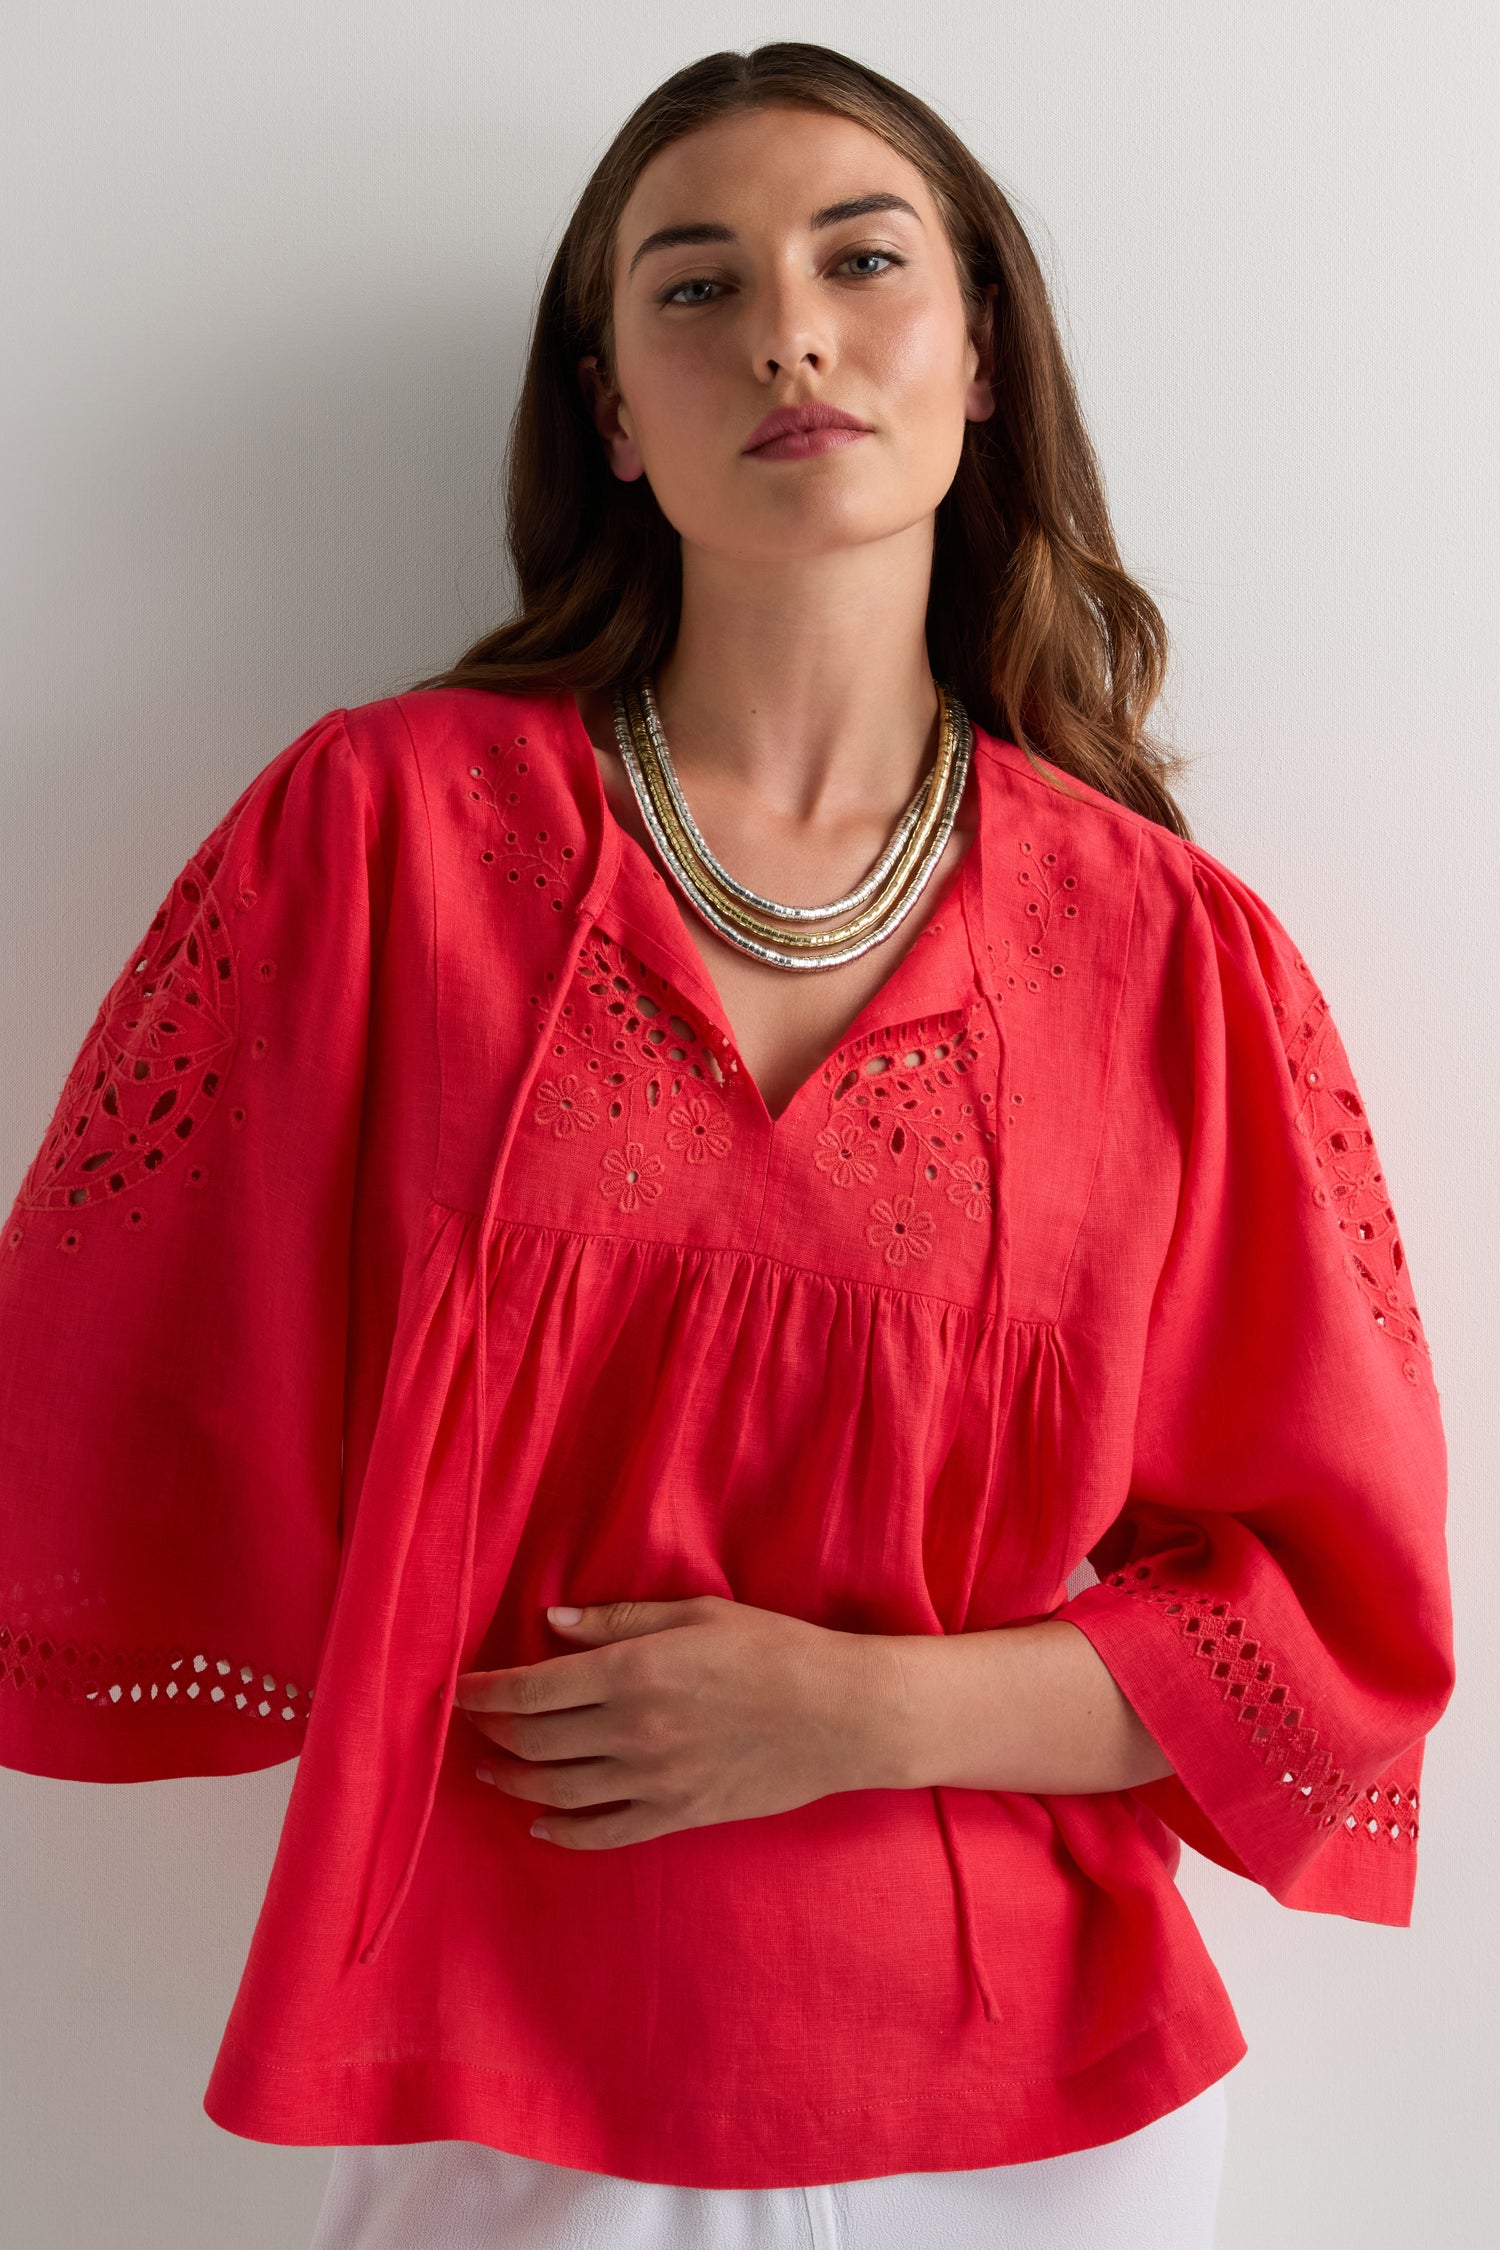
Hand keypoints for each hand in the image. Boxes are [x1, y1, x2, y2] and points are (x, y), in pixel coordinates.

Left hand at [452, 1594, 895, 1849]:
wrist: (841, 1715)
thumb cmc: (773, 1649)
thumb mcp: (696, 1614)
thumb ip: (616, 1622)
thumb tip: (549, 1624)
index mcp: (633, 1673)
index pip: (531, 1690)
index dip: (484, 1693)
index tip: (458, 1689)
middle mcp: (633, 1731)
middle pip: (533, 1743)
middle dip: (491, 1734)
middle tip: (472, 1725)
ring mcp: (653, 1781)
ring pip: (556, 1792)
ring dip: (513, 1782)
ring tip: (490, 1770)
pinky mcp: (677, 1815)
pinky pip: (603, 1834)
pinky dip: (562, 1832)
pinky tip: (541, 1822)